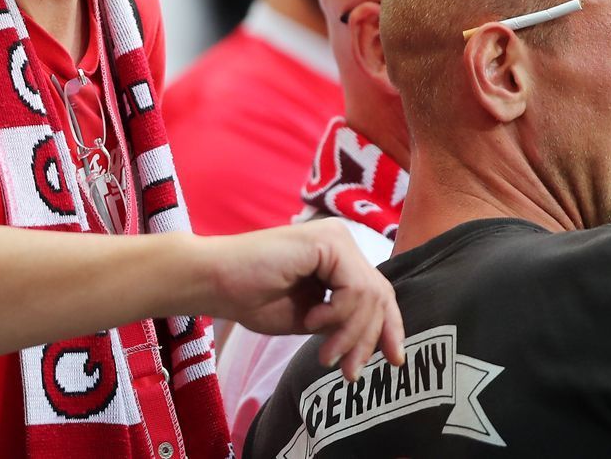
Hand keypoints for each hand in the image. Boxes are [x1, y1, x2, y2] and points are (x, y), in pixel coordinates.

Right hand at [196, 220, 403, 379]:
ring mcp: (336, 239)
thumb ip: (342, 320)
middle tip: (350, 372)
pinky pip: (355, 289)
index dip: (390, 328)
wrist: (216, 282)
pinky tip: (313, 321)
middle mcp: (341, 242)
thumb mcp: (310, 318)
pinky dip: (338, 315)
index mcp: (337, 257)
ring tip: (325, 355)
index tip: (394, 362)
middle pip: (380, 296)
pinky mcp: (328, 242)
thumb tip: (378, 339)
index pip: (378, 293)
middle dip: (369, 340)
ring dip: (350, 335)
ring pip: (370, 296)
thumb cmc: (252, 298)